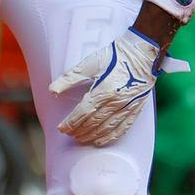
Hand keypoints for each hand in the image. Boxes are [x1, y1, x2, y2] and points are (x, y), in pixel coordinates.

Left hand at [49, 27, 187, 147]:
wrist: (142, 54)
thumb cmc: (116, 56)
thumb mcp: (90, 63)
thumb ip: (70, 77)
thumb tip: (52, 90)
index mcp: (103, 89)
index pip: (83, 112)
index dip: (71, 123)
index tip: (62, 128)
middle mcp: (116, 101)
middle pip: (94, 123)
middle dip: (79, 131)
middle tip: (70, 134)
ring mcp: (127, 106)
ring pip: (107, 128)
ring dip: (92, 136)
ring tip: (81, 139)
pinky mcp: (135, 108)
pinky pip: (122, 128)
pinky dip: (110, 137)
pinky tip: (101, 141)